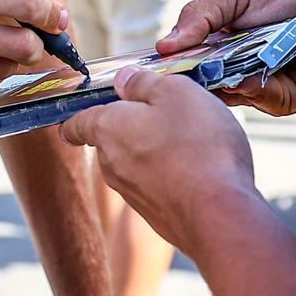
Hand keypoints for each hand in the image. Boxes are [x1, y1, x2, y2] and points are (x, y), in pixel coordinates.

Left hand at [61, 65, 260, 255]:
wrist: (220, 216)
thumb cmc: (199, 147)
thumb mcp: (176, 92)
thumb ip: (144, 82)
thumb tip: (123, 80)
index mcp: (109, 129)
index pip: (76, 124)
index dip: (76, 116)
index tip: (77, 115)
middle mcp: (111, 164)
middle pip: (110, 140)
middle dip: (130, 126)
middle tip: (163, 112)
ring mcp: (132, 193)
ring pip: (133, 162)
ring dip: (152, 149)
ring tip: (189, 139)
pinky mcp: (155, 214)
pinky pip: (155, 184)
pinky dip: (168, 173)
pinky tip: (197, 168)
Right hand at [159, 0, 295, 115]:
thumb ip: (201, 14)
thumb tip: (165, 44)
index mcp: (229, 34)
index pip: (194, 53)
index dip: (176, 59)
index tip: (157, 64)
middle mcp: (244, 59)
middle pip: (208, 77)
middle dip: (195, 75)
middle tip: (179, 74)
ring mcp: (266, 79)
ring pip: (231, 92)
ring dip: (221, 83)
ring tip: (213, 72)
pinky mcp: (289, 96)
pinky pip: (262, 100)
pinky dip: (250, 90)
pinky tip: (245, 78)